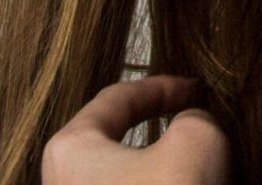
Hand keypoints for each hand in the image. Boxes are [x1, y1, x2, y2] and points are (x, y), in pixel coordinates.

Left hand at [41, 73, 232, 183]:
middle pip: (120, 141)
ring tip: (200, 170)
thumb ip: (193, 115)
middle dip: (162, 132)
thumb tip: (190, 126)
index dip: (164, 86)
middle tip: (198, 125)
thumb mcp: (197, 138)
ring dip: (164, 171)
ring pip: (129, 180)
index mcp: (70, 150)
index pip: (119, 98)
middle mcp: (61, 183)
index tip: (196, 89)